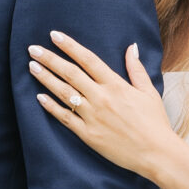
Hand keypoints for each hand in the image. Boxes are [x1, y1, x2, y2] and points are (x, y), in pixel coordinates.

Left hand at [29, 33, 175, 181]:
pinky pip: (65, 118)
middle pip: (70, 73)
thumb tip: (131, 47)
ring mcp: (93, 117)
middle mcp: (101, 98)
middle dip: (50, 59)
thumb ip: (136, 69)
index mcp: (116, 85)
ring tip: (32, 66)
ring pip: (64, 93)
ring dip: (46, 78)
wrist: (156, 153)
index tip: (54, 35)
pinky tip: (39, 97)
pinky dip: (51, 107)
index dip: (69, 46)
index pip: (88, 59)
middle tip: (32, 49)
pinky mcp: (88, 134)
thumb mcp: (148, 92)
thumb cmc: (155, 122)